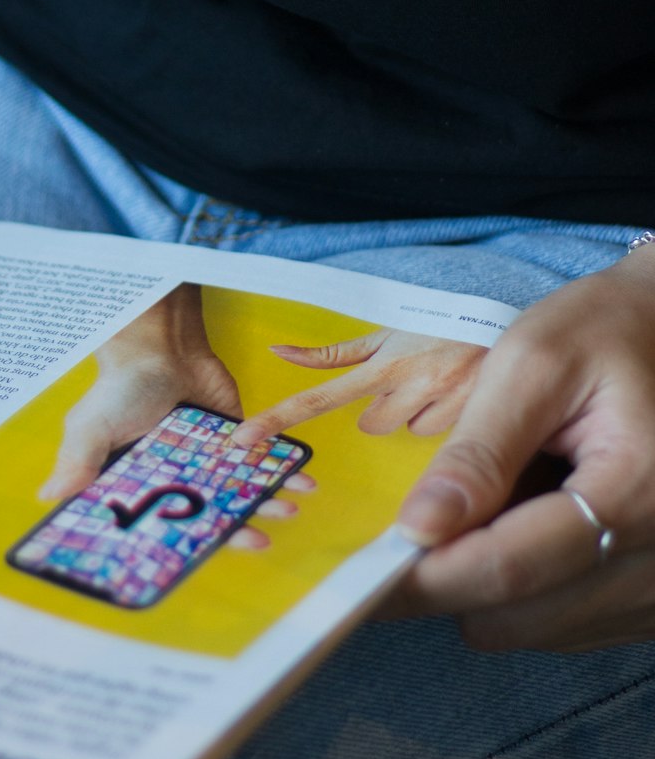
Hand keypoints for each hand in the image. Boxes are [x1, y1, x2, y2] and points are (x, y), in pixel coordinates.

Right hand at [39, 285, 314, 547]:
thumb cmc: (121, 386)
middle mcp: (177, 481)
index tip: (205, 560)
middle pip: (210, 518)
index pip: (165, 530)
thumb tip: (46, 496)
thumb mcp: (91, 424)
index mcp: (142, 488)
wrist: (161, 343)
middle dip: (236, 532)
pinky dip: (282, 472)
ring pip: (240, 494)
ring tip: (289, 508)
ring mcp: (208, 461)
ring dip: (266, 503)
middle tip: (259, 541)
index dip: (186, 548)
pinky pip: (260, 462)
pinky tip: (303, 479)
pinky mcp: (234, 439)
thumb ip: (77, 461)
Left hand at [233, 329, 486, 445]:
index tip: (243, 439)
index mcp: (387, 360)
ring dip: (417, 414)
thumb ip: (338, 352)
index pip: (322, 396)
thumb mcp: (390, 328)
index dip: (281, 419)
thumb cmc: (444, 319)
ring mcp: (447, 407)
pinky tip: (461, 390)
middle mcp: (413, 387)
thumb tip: (280, 353)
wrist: (514, 320)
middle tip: (411, 378)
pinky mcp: (475, 423)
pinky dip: (447, 420)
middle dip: (384, 407)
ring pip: (409, 431)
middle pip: (372, 424)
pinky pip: (442, 436)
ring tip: (442, 379)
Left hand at [381, 252, 654, 650]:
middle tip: (418, 520)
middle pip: (521, 615)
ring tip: (501, 497)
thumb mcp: (534, 361)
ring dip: (494, 581)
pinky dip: (531, 585)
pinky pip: (566, 623)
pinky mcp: (651, 601)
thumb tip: (417, 529)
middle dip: (453, 578)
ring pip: (538, 629)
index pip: (510, 569)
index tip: (361, 577)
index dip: (427, 578)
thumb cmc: (604, 331)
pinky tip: (534, 518)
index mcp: (636, 492)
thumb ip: (480, 448)